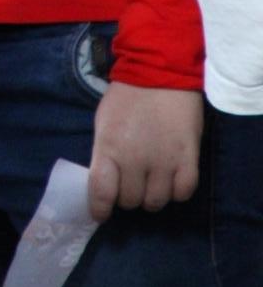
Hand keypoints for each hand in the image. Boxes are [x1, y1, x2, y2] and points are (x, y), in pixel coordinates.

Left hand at [88, 81, 202, 220]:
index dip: (99, 209)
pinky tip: (172, 179)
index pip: (101, 193)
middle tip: (131, 183)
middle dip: (127, 196)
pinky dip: (176, 191)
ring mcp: (163, 161)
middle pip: (130, 201)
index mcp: (108, 148)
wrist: (160, 72)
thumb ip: (103, 153)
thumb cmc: (126, 97)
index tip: (101, 214)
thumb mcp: (103, 123)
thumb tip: (104, 181)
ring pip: (156, 202)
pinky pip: (183, 193)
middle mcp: (134, 160)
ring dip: (152, 196)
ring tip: (152, 182)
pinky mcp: (188, 159)